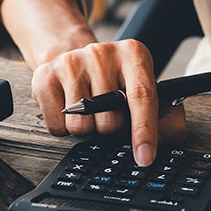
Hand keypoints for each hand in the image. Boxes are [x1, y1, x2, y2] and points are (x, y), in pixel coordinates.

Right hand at [31, 40, 186, 165]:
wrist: (74, 57)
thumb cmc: (116, 80)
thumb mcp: (147, 89)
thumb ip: (167, 116)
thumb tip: (166, 137)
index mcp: (133, 55)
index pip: (142, 97)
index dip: (144, 131)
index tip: (145, 157)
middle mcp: (101, 54)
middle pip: (109, 121)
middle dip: (112, 130)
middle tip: (109, 114)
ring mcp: (70, 63)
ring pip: (81, 127)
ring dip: (88, 130)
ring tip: (90, 110)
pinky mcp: (44, 76)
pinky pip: (57, 126)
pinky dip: (65, 128)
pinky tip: (70, 109)